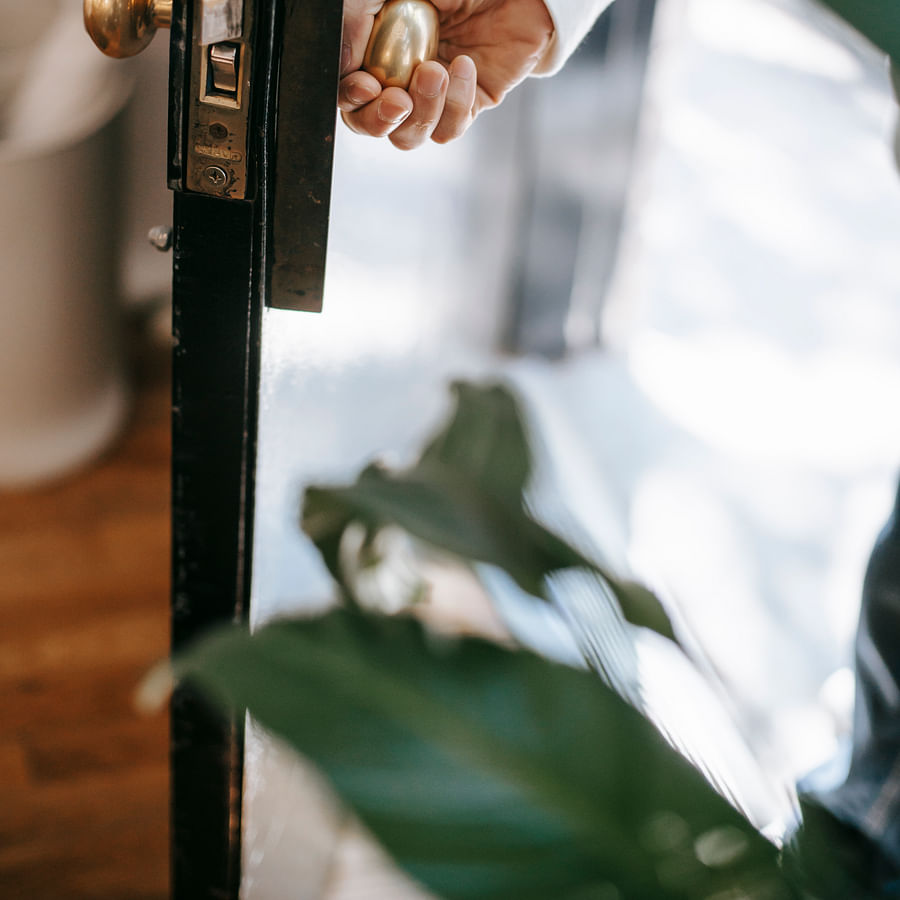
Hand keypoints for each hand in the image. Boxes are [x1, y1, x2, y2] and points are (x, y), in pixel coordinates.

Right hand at [339, 0, 553, 149]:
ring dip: (421, 112)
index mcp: (376, 52)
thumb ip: (358, 14)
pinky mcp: (466, 108)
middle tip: (397, 100)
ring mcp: (433, 97)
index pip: (348, 93)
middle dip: (379, 120)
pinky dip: (455, 104)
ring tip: (436, 72)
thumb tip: (342, 59)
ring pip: (409, 136)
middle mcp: (400, 79)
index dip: (351, 99)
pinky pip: (449, 130)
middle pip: (372, 126)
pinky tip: (464, 66)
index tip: (366, 84)